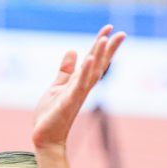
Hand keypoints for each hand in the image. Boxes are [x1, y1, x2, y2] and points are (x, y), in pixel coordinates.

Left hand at [32, 25, 124, 150]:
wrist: (46, 138)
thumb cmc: (51, 115)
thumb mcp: (57, 87)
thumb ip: (65, 71)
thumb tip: (73, 50)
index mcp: (78, 83)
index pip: (93, 61)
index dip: (100, 45)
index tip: (110, 29)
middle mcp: (82, 88)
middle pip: (98, 65)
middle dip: (108, 49)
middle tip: (121, 33)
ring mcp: (76, 95)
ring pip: (91, 73)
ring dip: (98, 56)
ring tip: (105, 40)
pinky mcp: (68, 102)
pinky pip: (79, 86)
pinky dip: (85, 72)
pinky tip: (90, 59)